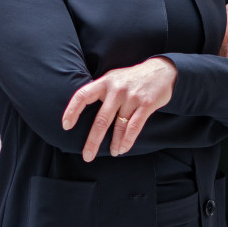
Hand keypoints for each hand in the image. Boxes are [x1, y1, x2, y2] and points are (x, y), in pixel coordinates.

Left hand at [62, 56, 178, 162]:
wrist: (161, 71)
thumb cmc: (132, 79)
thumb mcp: (113, 79)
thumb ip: (100, 92)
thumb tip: (83, 113)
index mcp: (104, 82)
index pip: (82, 95)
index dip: (72, 111)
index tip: (66, 126)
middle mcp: (116, 89)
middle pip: (101, 119)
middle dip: (93, 140)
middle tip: (87, 156)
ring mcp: (131, 96)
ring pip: (119, 126)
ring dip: (115, 143)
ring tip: (113, 152)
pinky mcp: (146, 104)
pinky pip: (134, 127)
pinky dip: (127, 140)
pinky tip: (123, 148)